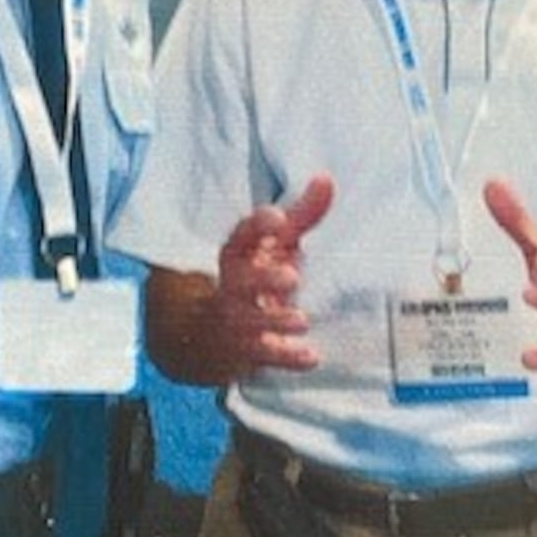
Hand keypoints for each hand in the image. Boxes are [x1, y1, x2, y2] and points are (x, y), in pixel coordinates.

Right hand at [214, 173, 334, 372]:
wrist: (210, 334)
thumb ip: (302, 214)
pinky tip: (310, 357)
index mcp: (239, 255)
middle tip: (292, 277)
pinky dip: (286, 358)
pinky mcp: (247, 351)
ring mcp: (237, 321)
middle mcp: (233, 287)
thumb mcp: (277, 245)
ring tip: (302, 320)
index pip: (241, 237)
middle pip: (240, 282)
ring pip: (249, 322)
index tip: (277, 217)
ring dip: (275, 321)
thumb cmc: (255, 278)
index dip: (257, 227)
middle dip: (264, 279)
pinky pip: (264, 356)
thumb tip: (327, 178)